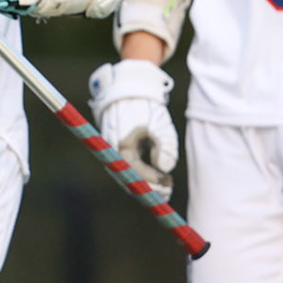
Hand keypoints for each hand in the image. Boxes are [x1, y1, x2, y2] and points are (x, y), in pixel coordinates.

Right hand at [88, 60, 177, 193]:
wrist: (130, 91)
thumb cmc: (146, 108)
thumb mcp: (161, 127)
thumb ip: (166, 149)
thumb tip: (164, 169)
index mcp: (120, 146)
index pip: (132, 172)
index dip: (149, 182)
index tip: (165, 186)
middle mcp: (113, 153)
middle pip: (128, 179)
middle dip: (148, 188)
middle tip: (169, 191)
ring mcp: (115, 152)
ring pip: (130, 176)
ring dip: (148, 183)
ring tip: (168, 182)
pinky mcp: (121, 150)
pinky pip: (131, 169)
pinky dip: (145, 174)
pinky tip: (162, 175)